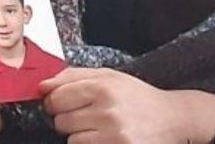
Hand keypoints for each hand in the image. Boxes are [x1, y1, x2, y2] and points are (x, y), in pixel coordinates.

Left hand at [40, 67, 214, 143]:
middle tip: (88, 115)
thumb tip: (42, 85)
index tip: (63, 102)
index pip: (56, 96)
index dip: (55, 101)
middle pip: (60, 119)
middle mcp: (107, 109)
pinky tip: (105, 138)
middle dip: (68, 118)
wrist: (172, 118)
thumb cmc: (137, 96)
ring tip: (100, 127)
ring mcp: (113, 133)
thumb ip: (73, 76)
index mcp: (103, 86)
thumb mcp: (109, 76)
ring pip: (71, 138)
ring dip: (80, 134)